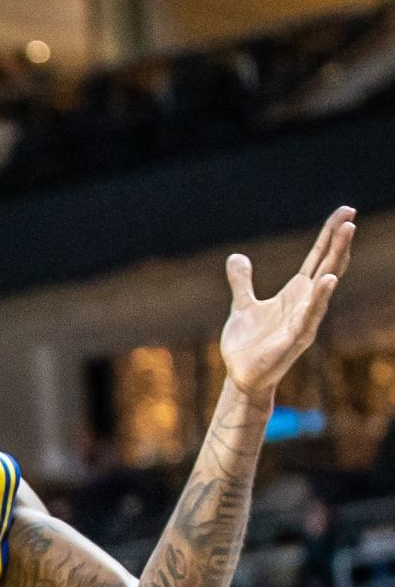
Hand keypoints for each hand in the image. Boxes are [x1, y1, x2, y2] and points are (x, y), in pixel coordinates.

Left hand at [220, 205, 354, 399]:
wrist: (242, 375)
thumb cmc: (249, 343)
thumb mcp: (243, 304)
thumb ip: (242, 281)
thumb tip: (237, 256)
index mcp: (296, 293)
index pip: (318, 258)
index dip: (329, 235)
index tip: (345, 211)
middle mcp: (306, 303)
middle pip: (327, 264)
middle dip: (338, 240)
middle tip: (350, 216)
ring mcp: (304, 319)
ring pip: (325, 285)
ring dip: (336, 259)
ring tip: (347, 233)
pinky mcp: (295, 338)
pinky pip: (311, 314)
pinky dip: (319, 297)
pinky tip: (327, 279)